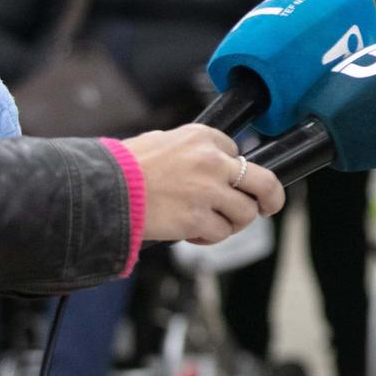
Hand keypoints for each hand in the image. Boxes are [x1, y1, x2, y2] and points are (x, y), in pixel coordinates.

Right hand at [123, 126, 285, 244]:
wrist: (104, 188)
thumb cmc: (124, 168)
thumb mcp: (163, 142)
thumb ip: (192, 151)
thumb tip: (210, 161)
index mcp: (203, 138)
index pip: (237, 153)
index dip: (233, 171)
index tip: (226, 181)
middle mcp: (212, 162)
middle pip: (264, 181)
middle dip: (272, 197)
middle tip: (269, 206)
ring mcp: (208, 191)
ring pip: (245, 213)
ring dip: (232, 222)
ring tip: (211, 224)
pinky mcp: (198, 219)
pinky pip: (220, 233)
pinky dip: (210, 237)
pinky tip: (193, 233)